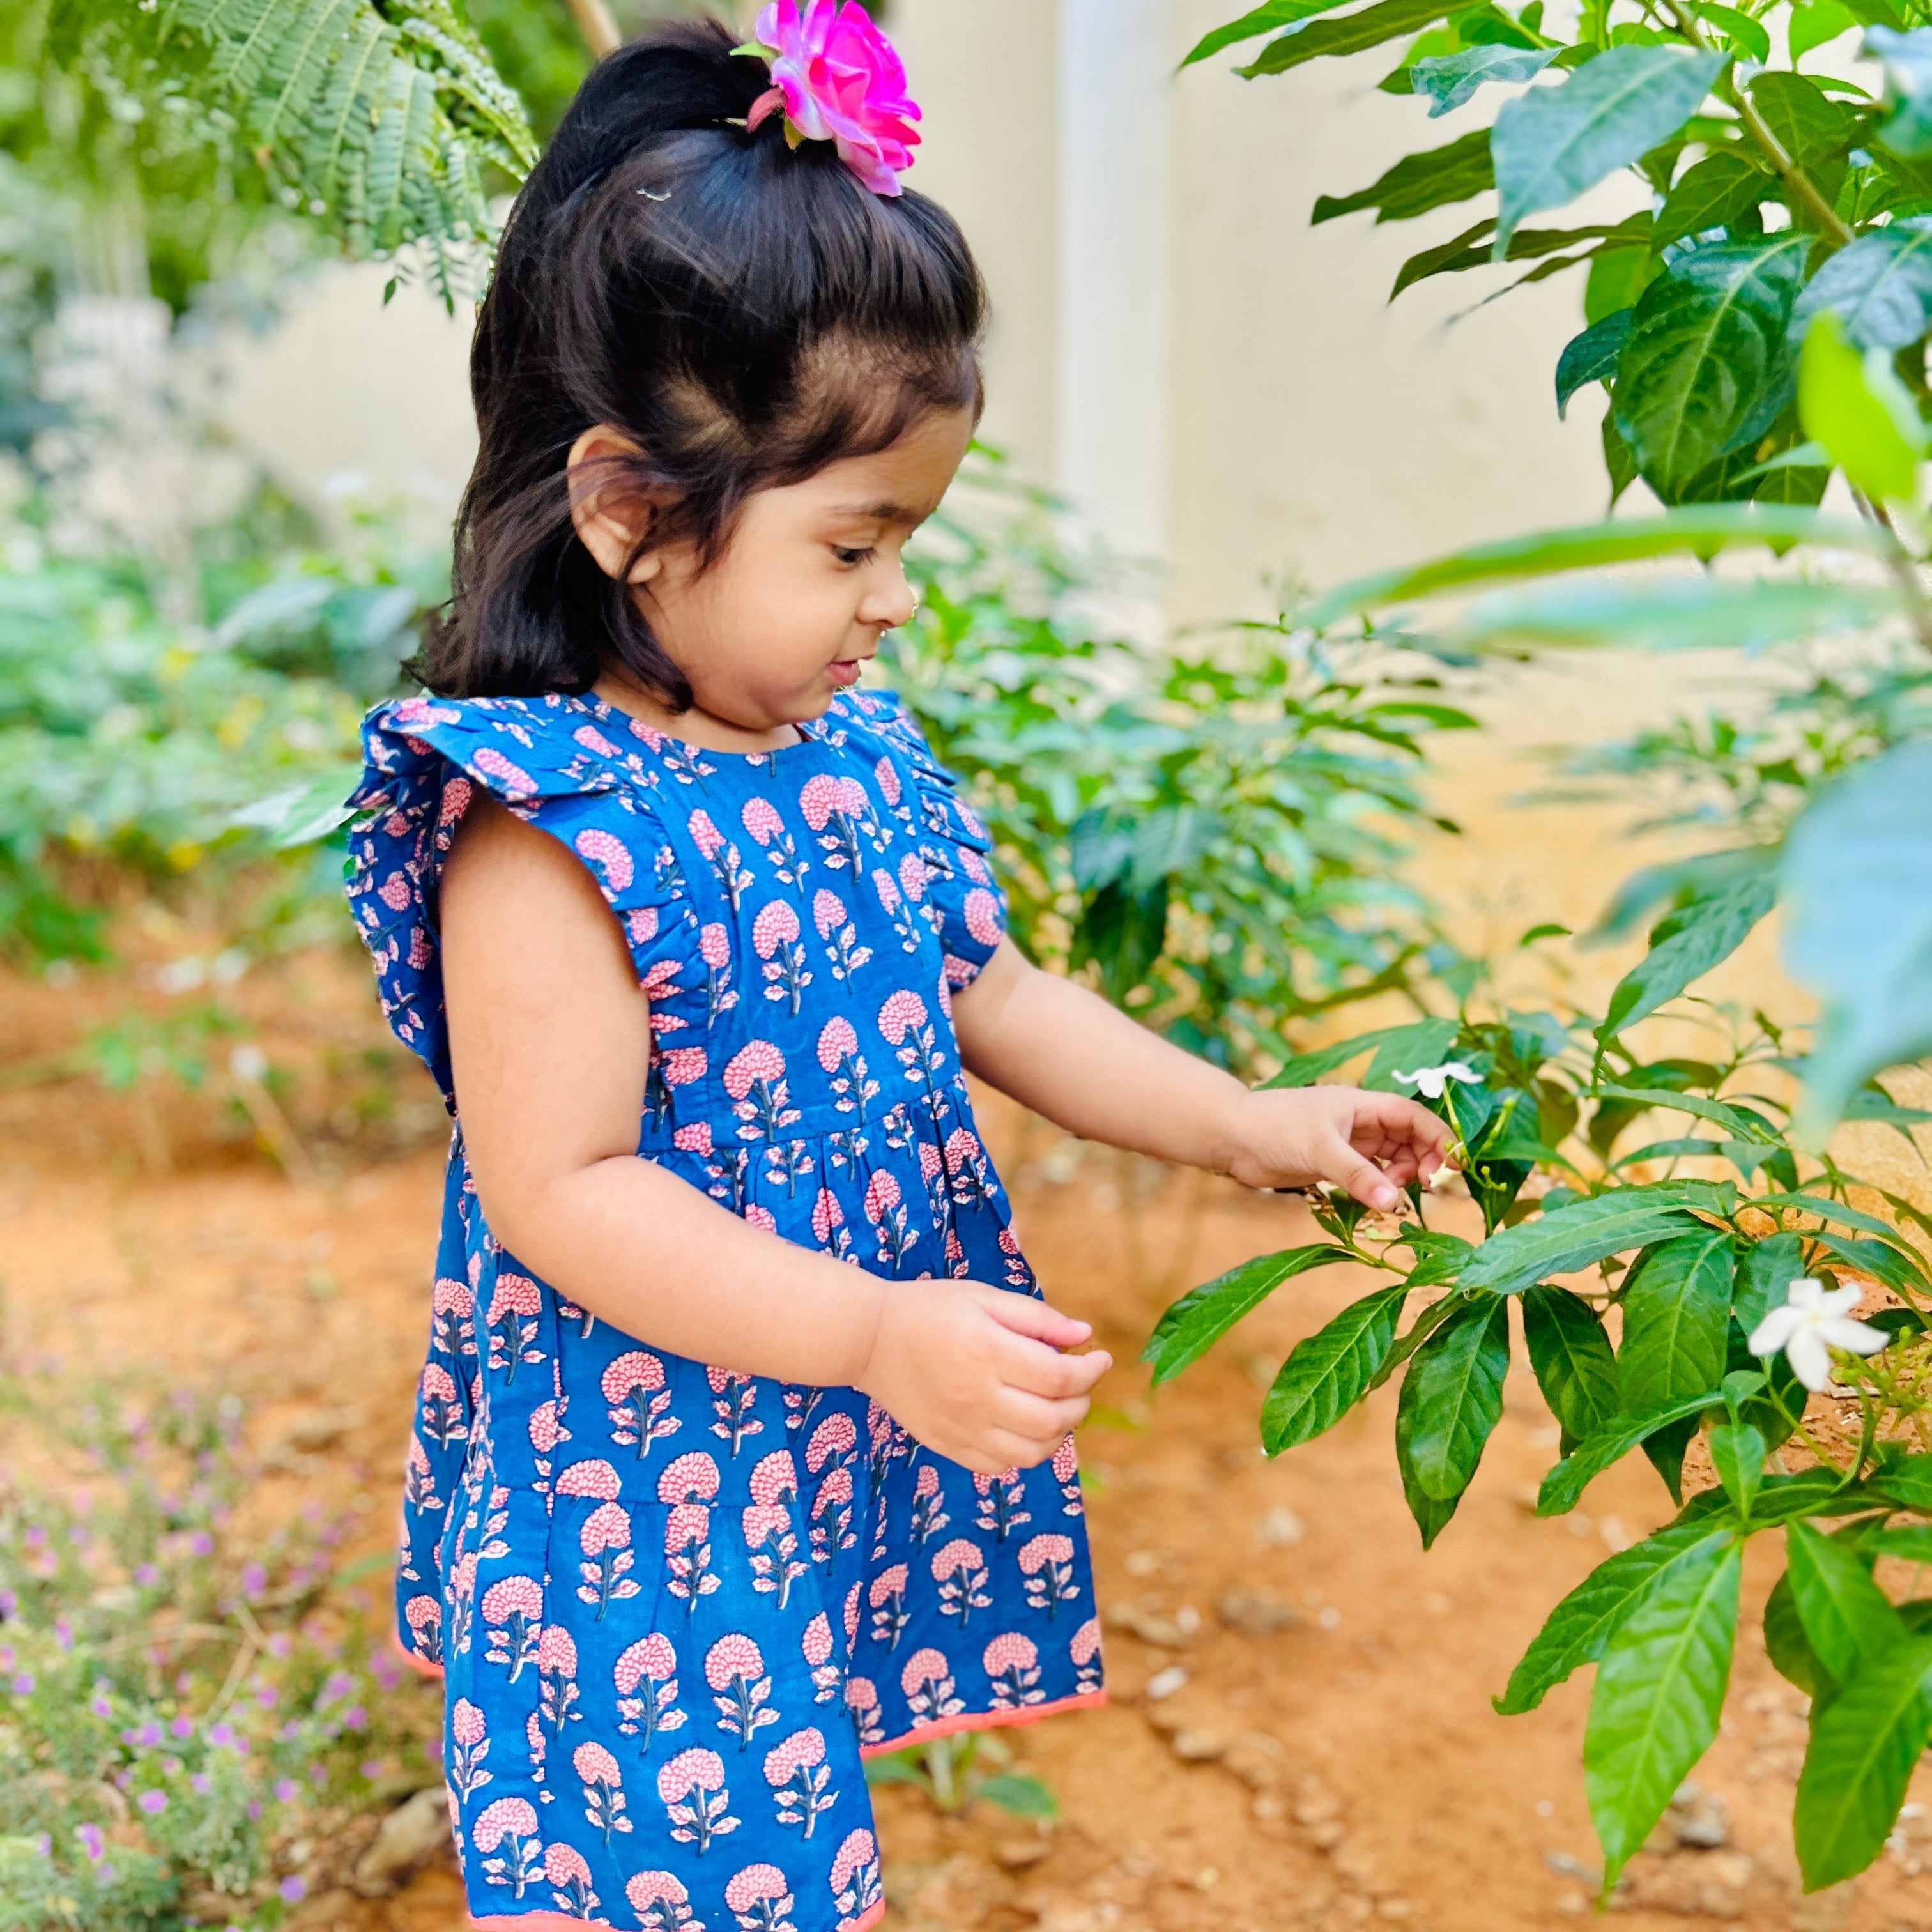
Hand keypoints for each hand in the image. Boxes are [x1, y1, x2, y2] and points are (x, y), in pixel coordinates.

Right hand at [854, 1281, 1110, 1473]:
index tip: (1100, 1358)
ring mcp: (961, 1426)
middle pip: (1051, 1420)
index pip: (1059, 1376)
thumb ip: (1036, 1317)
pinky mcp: (947, 1445)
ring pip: (1030, 1453)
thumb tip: (1084, 1336)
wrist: (868, 1338)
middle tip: (1081, 1385)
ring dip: (1058, 1434)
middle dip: (1080, 1404)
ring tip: (1058, 1410)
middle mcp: (976, 1395)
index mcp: (987, 1351)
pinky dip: (1023, 1453)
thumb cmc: (930, 1309)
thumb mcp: (983, 1297)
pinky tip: (1024, 1427)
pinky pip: (999, 1466)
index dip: (1090, 1371)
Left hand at [1221, 1084, 1453, 1210]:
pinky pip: (1369, 1176)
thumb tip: (1393, 1200)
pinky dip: (1379, 1188)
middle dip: (1423, 1160)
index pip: (1412, 1115)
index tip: (1454, 1164)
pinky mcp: (1334, 1164)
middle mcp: (1359, 1122)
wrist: (1232, 1137)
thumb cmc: (1274, 1127)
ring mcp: (1347, 1144)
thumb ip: (1357, 1175)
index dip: (1437, 1136)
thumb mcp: (1320, 1149)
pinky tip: (1378, 1201)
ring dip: (1401, 1176)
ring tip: (1394, 1195)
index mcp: (1362, 1104)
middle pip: (1408, 1138)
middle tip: (1425, 1186)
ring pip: (1390, 1159)